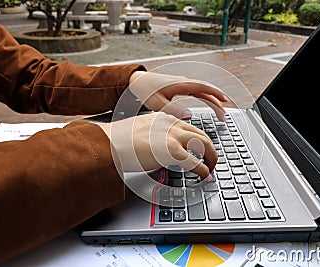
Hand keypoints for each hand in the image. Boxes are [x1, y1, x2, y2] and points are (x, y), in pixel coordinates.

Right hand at [100, 112, 216, 177]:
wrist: (108, 145)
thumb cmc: (118, 141)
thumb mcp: (141, 131)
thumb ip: (155, 136)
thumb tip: (160, 150)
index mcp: (165, 118)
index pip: (190, 128)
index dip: (199, 140)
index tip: (201, 149)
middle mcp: (172, 124)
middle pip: (202, 135)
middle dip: (210, 150)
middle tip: (211, 161)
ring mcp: (173, 136)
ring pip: (205, 145)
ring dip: (211, 159)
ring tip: (209, 169)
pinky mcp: (172, 151)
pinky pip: (196, 162)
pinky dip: (204, 170)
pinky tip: (204, 177)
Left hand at [129, 71, 227, 120]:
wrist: (137, 81)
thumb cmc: (146, 91)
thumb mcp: (157, 103)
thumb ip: (173, 109)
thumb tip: (190, 115)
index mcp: (181, 84)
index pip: (204, 87)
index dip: (216, 94)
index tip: (225, 101)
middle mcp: (184, 82)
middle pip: (207, 90)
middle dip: (217, 102)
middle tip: (224, 115)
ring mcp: (183, 84)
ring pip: (203, 91)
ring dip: (212, 100)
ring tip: (220, 113)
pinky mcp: (180, 87)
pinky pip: (197, 92)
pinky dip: (205, 98)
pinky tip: (208, 104)